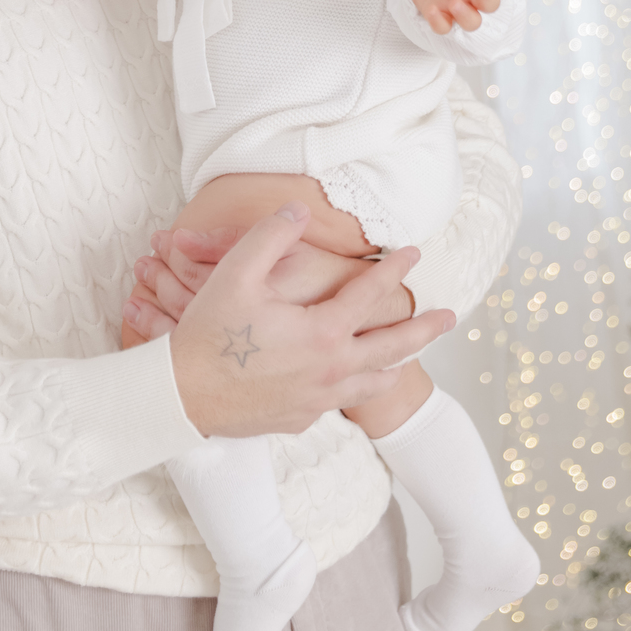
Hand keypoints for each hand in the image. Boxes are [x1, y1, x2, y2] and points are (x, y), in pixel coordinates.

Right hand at [150, 205, 453, 436]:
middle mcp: (330, 370)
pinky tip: (349, 382)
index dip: (393, 269)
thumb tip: (300, 211)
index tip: (413, 252)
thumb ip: (272, 236)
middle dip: (424, 328)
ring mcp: (317, 400)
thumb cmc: (207, 334)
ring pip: (370, 382)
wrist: (180, 397)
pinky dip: (354, 387)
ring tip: (409, 358)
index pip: (369, 294)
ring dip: (394, 364)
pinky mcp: (299, 419)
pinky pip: (338, 402)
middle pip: (392, 348)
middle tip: (450, 316)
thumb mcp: (236, 274)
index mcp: (322, 333)